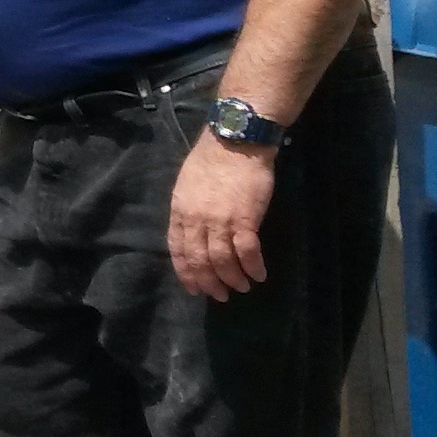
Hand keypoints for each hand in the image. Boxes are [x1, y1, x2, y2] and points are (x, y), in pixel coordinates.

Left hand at [168, 130, 276, 300]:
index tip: (194, 288)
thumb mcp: (187, 185)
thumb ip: (188, 209)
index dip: (186, 272)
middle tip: (220, 295)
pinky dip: (253, 267)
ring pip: (223, 261)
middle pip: (200, 260)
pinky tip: (259, 274)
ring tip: (242, 287)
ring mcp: (220, 220)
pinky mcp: (245, 219)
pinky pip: (247, 252)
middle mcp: (196, 219)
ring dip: (233, 279)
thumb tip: (192, 231)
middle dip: (210, 282)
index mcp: (180, 210)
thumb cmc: (211, 159)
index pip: (178, 250)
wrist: (235, 141)